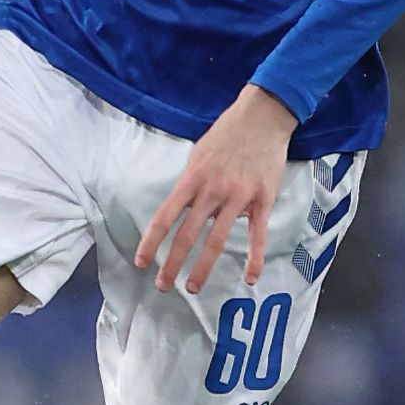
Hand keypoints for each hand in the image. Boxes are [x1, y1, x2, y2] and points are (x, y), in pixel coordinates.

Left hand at [134, 85, 298, 294]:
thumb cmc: (227, 134)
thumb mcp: (198, 155)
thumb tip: (185, 208)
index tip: (141, 262)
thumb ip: (191, 184)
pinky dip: (253, 259)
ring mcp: (238, 197)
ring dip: (203, 268)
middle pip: (187, 235)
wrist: (262, 117)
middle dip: (172, 263)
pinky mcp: (263, 200)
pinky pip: (257, 235)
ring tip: (192, 287)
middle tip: (163, 286)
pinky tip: (249, 278)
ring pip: (217, 240)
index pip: (165, 217)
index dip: (150, 242)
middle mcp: (211, 191)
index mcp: (192, 180)